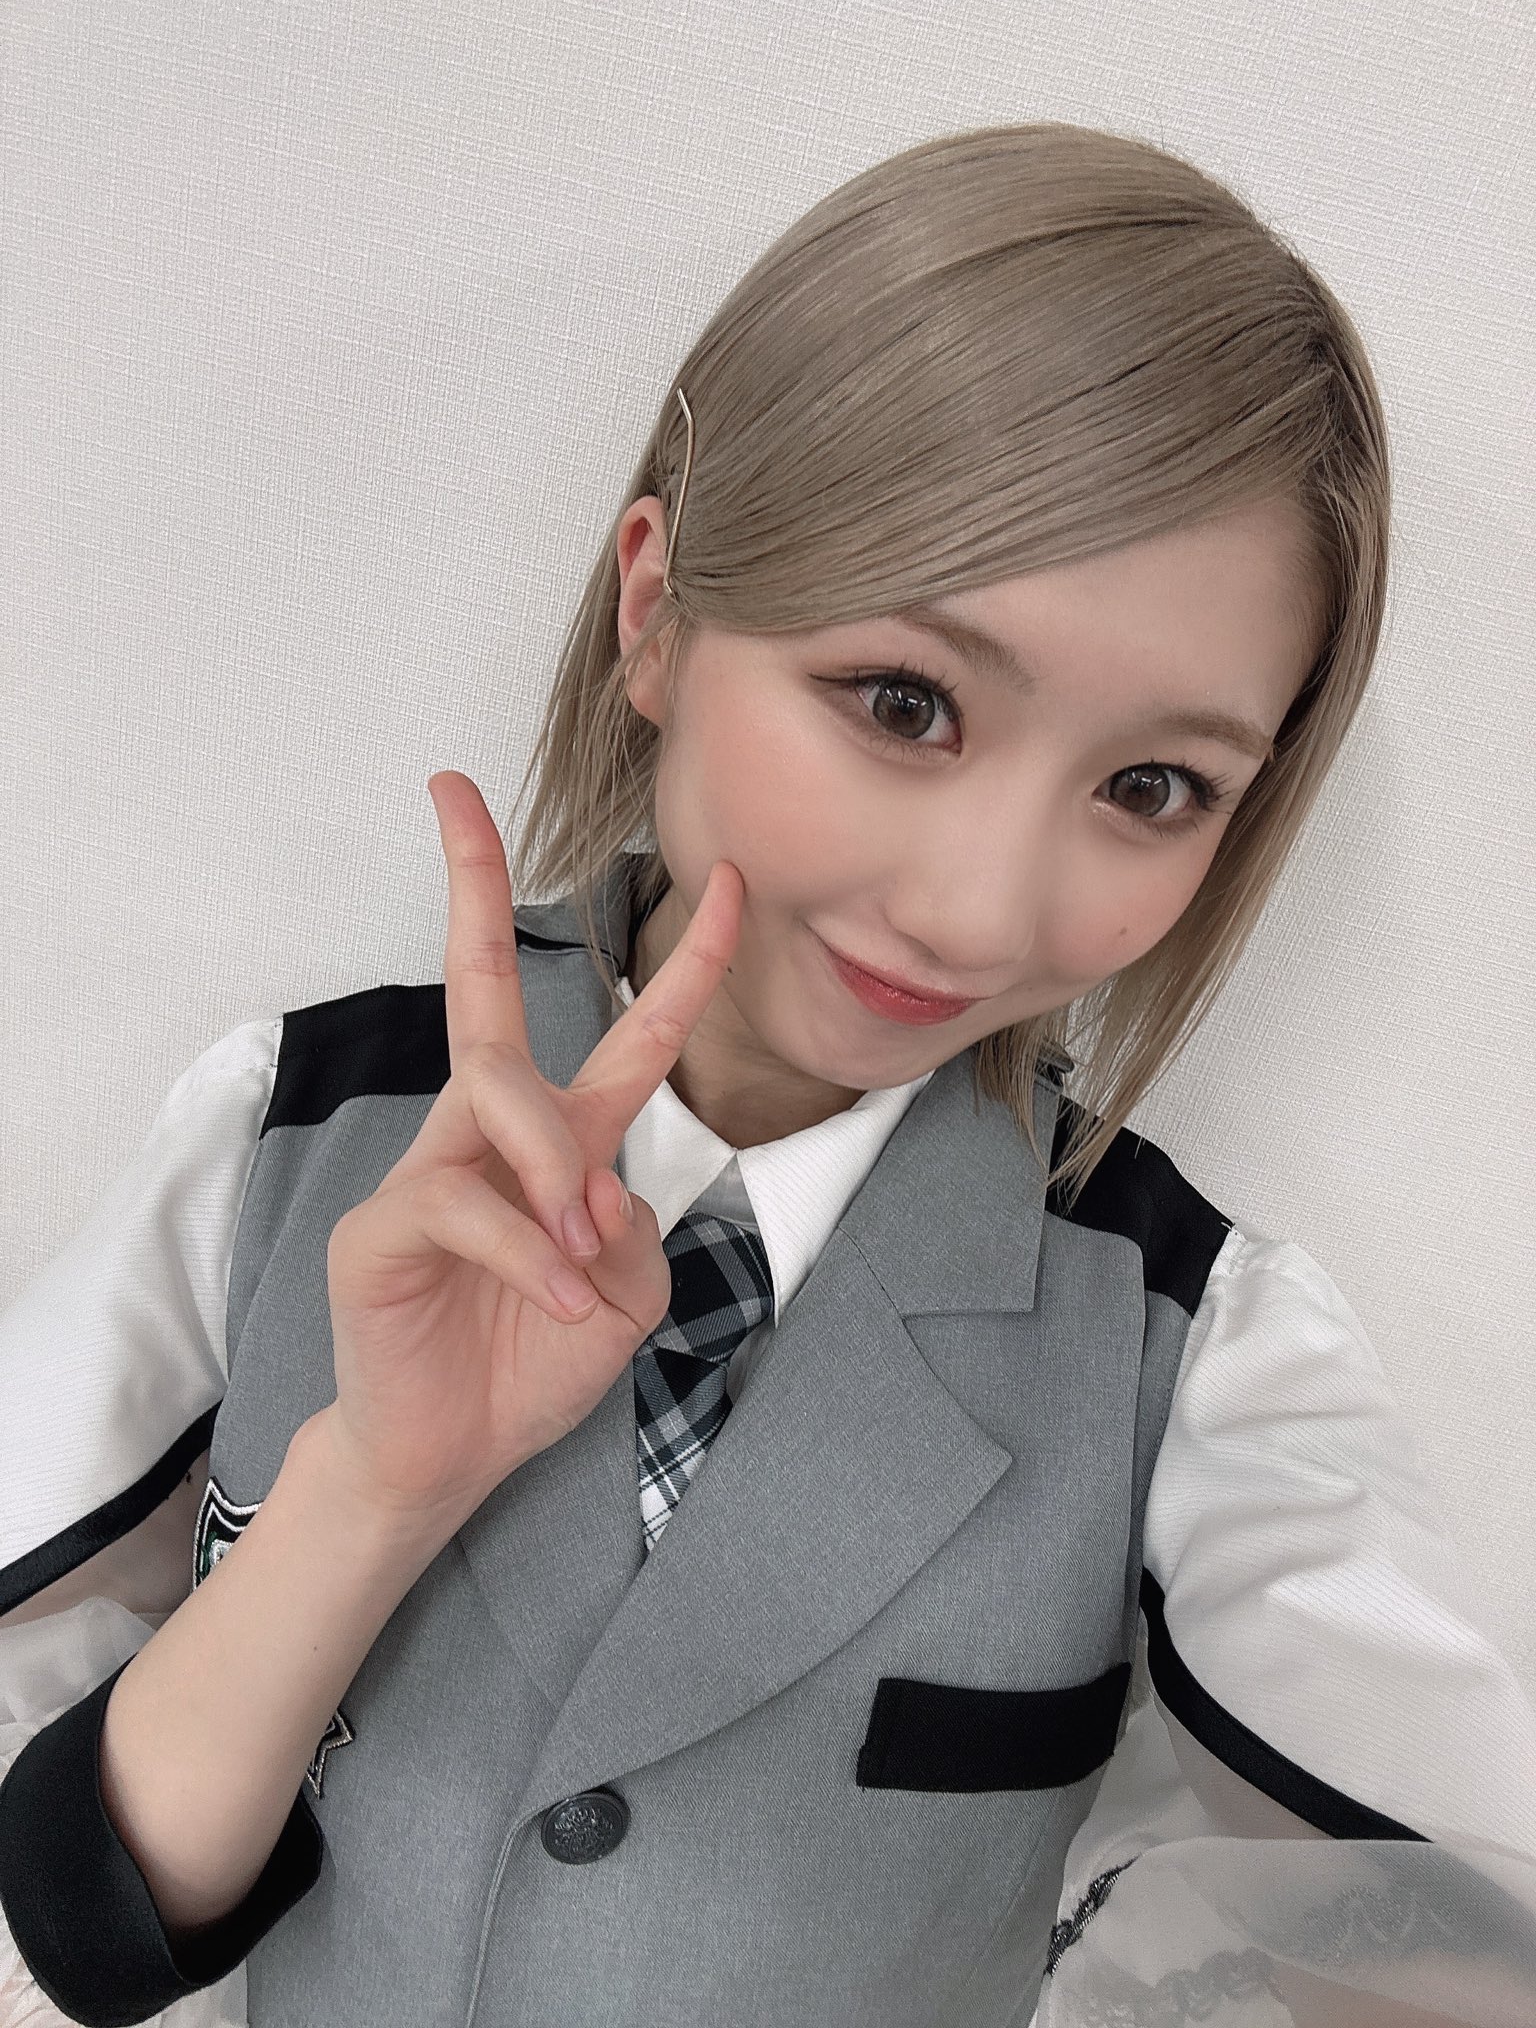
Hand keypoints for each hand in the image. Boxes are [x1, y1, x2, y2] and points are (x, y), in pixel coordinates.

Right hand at [318, 769, 741, 1531]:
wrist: (450, 1455)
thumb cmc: (535, 1363)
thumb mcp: (629, 1293)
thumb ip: (636, 1229)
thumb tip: (599, 1189)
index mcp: (562, 1140)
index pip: (628, 1033)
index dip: (686, 963)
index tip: (731, 881)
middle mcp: (490, 1133)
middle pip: (478, 987)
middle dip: (470, 882)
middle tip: (449, 791)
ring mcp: (429, 1169)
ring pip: (495, 1095)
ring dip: (555, 1170)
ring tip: (580, 1252)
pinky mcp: (383, 1226)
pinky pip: (466, 1204)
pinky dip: (528, 1255)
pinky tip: (555, 1303)